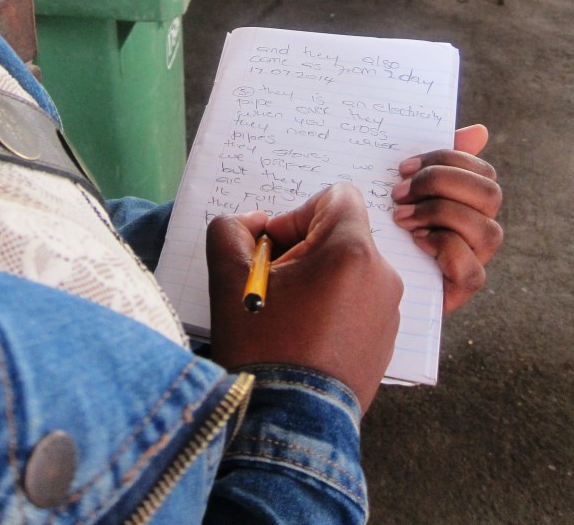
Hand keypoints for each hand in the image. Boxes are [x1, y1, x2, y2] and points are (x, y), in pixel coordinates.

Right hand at [206, 185, 402, 413]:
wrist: (290, 423)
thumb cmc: (263, 348)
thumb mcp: (229, 279)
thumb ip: (231, 230)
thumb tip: (254, 224)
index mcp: (351, 252)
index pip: (337, 196)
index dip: (299, 212)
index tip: (276, 247)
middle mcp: (381, 275)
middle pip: (341, 234)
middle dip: (303, 248)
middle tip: (273, 283)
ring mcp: (389, 310)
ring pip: (349, 268)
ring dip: (317, 277)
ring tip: (287, 313)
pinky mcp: (388, 339)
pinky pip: (359, 300)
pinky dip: (333, 305)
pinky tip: (305, 335)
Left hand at [392, 124, 501, 312]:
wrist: (353, 275)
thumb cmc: (377, 220)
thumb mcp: (398, 184)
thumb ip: (432, 159)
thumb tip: (479, 131)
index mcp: (466, 198)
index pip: (482, 170)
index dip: (445, 160)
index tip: (402, 166)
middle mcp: (477, 228)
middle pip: (490, 193)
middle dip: (441, 184)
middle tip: (398, 192)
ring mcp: (474, 259)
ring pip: (488, 230)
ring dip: (439, 215)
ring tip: (401, 218)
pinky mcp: (460, 288)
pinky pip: (472, 270)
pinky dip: (443, 250)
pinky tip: (415, 242)